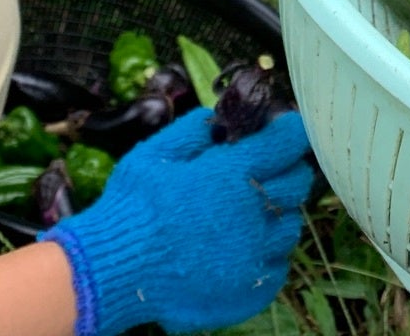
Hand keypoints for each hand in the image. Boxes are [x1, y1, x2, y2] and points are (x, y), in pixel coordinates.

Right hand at [45, 108, 316, 335]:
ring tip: (250, 215)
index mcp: (232, 175)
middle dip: (287, 171)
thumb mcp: (154, 154)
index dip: (290, 133)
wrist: (112, 270)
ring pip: (289, 226)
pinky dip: (267, 255)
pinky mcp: (249, 289)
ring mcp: (254, 254)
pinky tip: (244, 250)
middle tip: (267, 172)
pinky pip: (276, 267)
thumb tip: (217, 119)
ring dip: (277, 215)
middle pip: (298, 183)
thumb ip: (192, 131)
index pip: (287, 143)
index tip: (286, 130)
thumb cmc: (131, 208)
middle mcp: (252, 213)